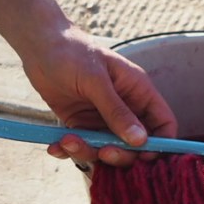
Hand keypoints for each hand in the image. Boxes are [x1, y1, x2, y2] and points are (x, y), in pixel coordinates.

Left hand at [23, 23, 176, 165]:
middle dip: (121, 153)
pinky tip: (55, 146)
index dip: (161, 143)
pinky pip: (83, 146)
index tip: (145, 157)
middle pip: (136, 145)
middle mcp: (125, 108)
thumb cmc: (72, 53)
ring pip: (108, 149)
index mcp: (138, 92)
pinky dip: (69, 151)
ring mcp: (102, 119)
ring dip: (89, 152)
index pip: (163, 124)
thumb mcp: (96, 81)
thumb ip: (117, 112)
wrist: (39, 45)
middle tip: (103, 152)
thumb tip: (141, 141)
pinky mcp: (81, 125)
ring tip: (67, 142)